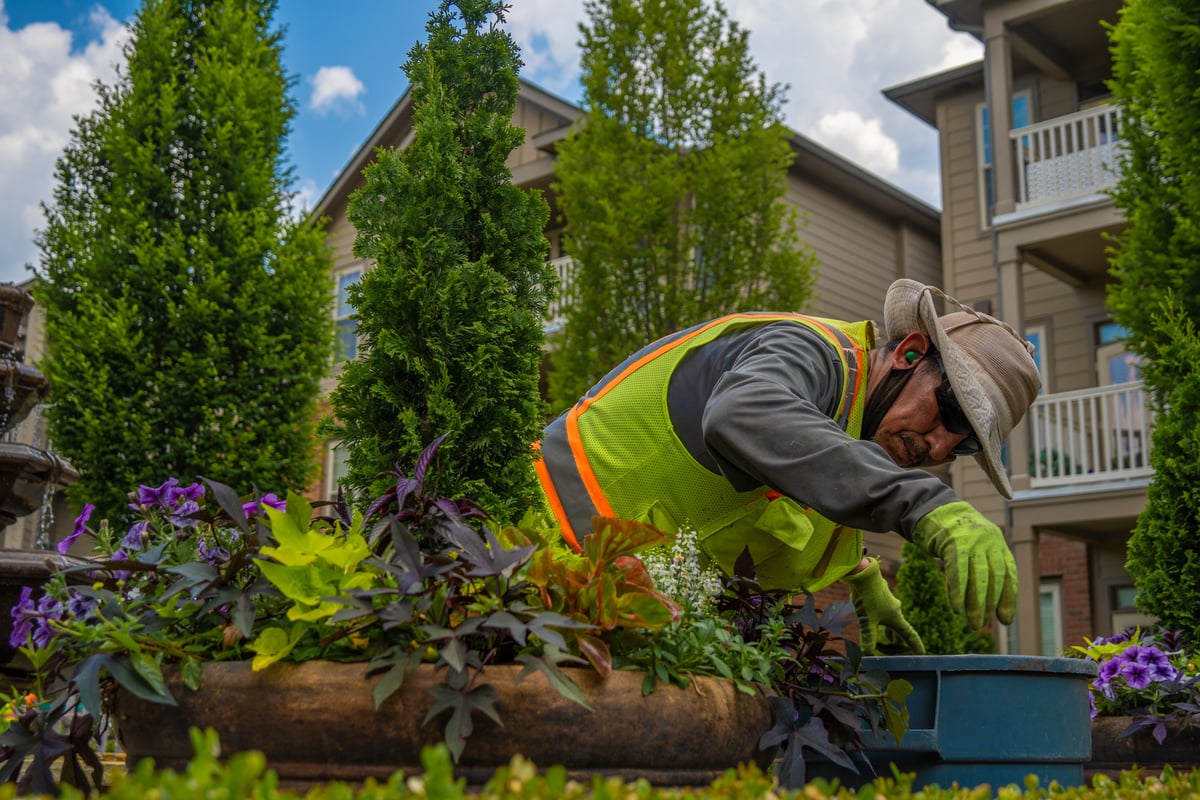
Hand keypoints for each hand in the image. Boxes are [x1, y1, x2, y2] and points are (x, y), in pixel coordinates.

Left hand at [843, 557, 924, 654]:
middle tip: (887, 653)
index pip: (910, 635)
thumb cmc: (867, 597)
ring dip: (886, 635)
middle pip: (899, 632)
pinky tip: (871, 626)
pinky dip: (880, 625)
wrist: (863, 574)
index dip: (915, 646)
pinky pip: (883, 617)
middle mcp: (895, 611)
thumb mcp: (867, 621)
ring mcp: (888, 605)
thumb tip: (867, 656)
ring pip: (890, 624)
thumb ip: (868, 638)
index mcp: (896, 618)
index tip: (922, 654)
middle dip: (895, 645)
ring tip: (880, 644)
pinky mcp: (879, 599)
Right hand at [912, 501, 1017, 628]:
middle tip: (981, 624)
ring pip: (978, 577)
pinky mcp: (953, 542)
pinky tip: (956, 608)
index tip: (1005, 619)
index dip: (1008, 598)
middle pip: (994, 578)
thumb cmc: (954, 535)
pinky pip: (957, 571)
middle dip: (989, 604)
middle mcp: (989, 541)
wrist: (934, 509)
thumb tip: (990, 604)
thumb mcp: (975, 547)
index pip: (1008, 574)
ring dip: (975, 604)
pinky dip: (957, 592)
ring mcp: (972, 540)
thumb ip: (984, 567)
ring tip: (972, 623)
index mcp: (998, 543)